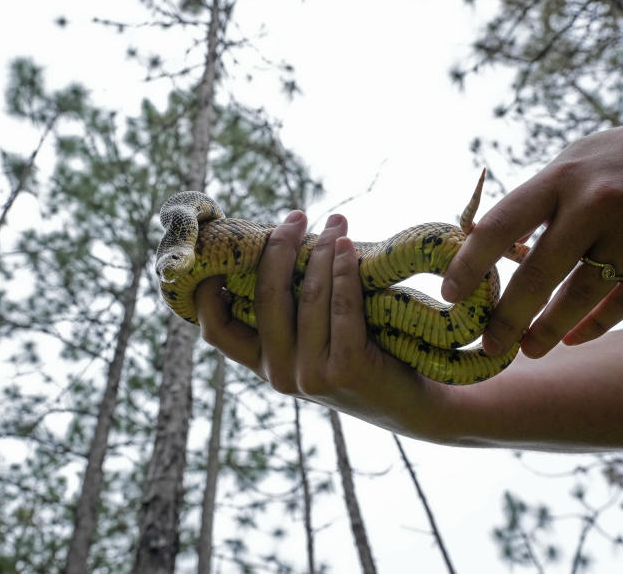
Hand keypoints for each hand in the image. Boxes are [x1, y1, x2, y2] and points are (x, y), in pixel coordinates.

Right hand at [195, 211, 454, 437]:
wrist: (417, 407)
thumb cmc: (367, 359)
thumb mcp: (318, 341)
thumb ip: (294, 311)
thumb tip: (282, 242)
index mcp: (265, 365)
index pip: (217, 331)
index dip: (205, 293)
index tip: (218, 251)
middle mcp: (279, 374)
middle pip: (265, 296)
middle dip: (278, 247)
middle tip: (296, 217)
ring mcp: (310, 376)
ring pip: (308, 295)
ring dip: (321, 250)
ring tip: (337, 223)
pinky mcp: (345, 370)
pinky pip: (341, 307)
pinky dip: (343, 271)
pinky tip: (348, 248)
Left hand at [441, 101, 622, 358]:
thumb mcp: (577, 160)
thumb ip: (539, 202)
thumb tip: (496, 247)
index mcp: (562, 175)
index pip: (501, 225)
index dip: (470, 264)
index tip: (450, 295)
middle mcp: (596, 202)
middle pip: (538, 273)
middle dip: (507, 317)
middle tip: (488, 346)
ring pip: (581, 295)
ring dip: (549, 330)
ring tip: (528, 351)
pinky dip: (595, 323)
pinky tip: (574, 338)